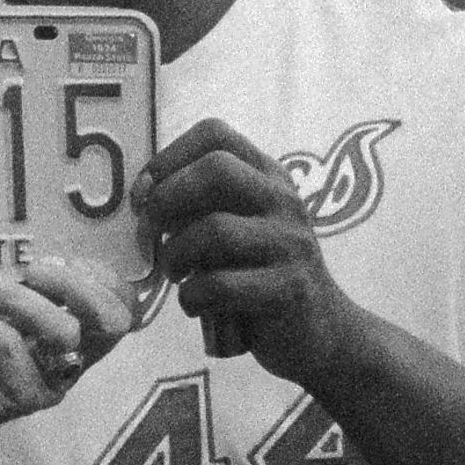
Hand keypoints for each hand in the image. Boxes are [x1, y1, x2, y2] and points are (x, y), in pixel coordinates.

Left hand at [0, 260, 134, 457]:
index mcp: (70, 331)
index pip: (122, 306)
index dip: (106, 277)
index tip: (63, 253)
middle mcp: (70, 358)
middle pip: (112, 322)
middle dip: (78, 284)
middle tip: (33, 265)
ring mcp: (48, 383)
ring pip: (63, 333)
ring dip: (20, 296)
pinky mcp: (17, 400)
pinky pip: (10, 349)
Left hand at [139, 122, 357, 381]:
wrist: (321, 330)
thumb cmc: (261, 275)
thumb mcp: (240, 227)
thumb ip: (202, 207)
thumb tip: (142, 200)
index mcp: (268, 176)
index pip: (216, 134)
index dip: (168, 157)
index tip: (146, 193)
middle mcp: (283, 200)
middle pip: (216, 170)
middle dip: (167, 199)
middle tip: (151, 234)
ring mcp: (290, 243)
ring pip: (214, 229)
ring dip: (176, 255)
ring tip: (176, 274)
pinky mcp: (288, 289)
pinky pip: (221, 284)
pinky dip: (192, 297)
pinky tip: (196, 305)